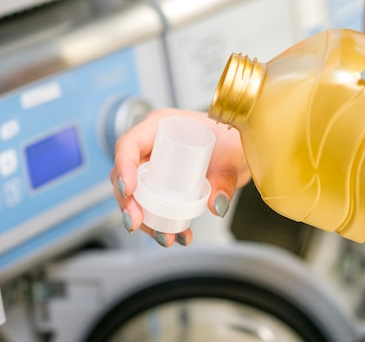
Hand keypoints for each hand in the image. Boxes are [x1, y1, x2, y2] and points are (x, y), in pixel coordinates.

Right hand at [110, 108, 249, 245]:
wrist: (241, 149)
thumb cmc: (230, 138)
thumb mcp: (232, 153)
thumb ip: (225, 176)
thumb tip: (215, 204)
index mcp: (160, 127)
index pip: (129, 144)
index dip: (124, 166)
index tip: (129, 190)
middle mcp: (153, 147)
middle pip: (128, 175)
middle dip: (128, 202)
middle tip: (136, 222)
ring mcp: (156, 168)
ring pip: (137, 196)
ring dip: (145, 220)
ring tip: (165, 237)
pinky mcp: (164, 188)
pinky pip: (154, 208)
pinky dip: (161, 225)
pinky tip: (178, 237)